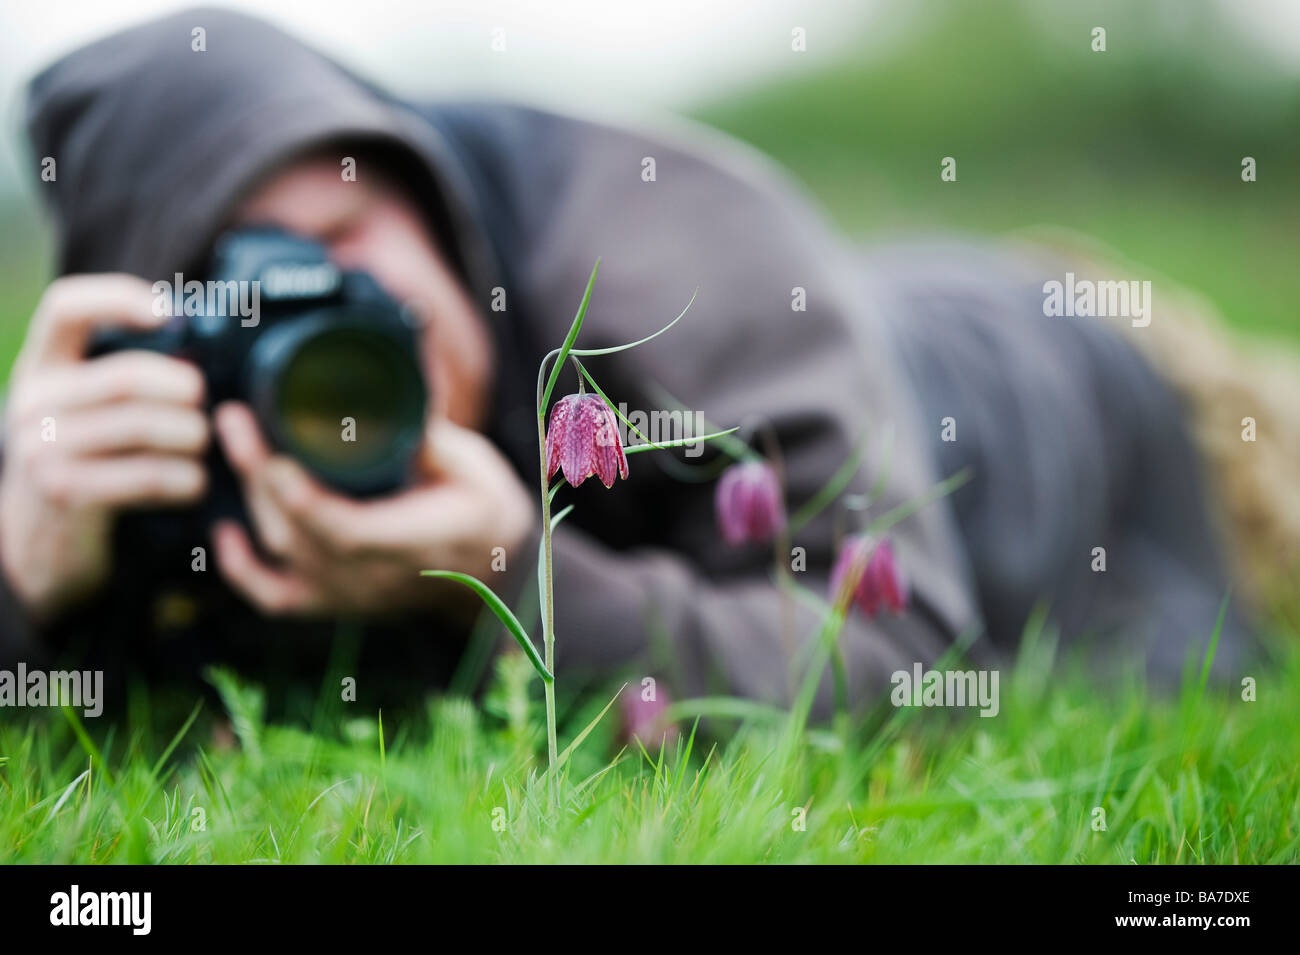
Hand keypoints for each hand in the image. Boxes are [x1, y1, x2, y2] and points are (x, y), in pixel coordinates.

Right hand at [0, 275, 207, 618]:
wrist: (41, 541)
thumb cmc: (89, 460)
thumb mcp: (88, 409)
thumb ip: (127, 376)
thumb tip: (202, 343)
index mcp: (42, 365)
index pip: (66, 307)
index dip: (119, 297)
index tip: (168, 311)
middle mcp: (34, 400)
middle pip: (129, 375)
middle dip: (185, 389)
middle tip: (204, 404)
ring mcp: (42, 447)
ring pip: (144, 425)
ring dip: (192, 436)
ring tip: (201, 445)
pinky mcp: (65, 492)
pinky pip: (147, 475)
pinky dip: (185, 479)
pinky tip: (193, 483)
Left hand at [211, 401, 535, 616]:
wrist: (495, 573)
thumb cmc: (485, 510)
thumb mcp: (476, 467)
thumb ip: (432, 437)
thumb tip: (395, 388)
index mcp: (417, 541)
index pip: (348, 532)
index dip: (304, 500)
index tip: (275, 455)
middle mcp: (376, 576)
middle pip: (299, 534)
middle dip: (259, 475)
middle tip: (235, 417)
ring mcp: (350, 594)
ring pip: (282, 550)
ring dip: (252, 498)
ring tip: (235, 440)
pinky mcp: (334, 602)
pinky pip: (275, 597)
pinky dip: (241, 568)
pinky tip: (223, 531)